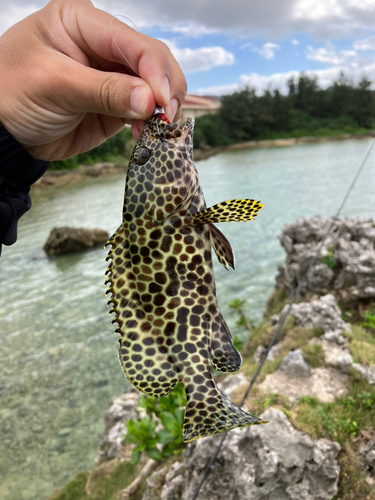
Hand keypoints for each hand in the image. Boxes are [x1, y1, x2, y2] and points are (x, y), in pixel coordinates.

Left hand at [0, 0, 186, 160]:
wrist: (4, 133)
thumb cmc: (13, 95)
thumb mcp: (55, 85)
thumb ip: (104, 91)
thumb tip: (149, 101)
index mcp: (83, 22)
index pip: (133, 42)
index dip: (154, 70)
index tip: (159, 101)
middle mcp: (102, 45)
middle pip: (153, 60)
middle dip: (164, 89)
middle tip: (164, 118)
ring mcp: (112, 76)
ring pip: (155, 86)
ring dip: (161, 109)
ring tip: (154, 129)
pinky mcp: (116, 103)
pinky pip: (145, 110)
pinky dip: (151, 123)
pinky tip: (144, 134)